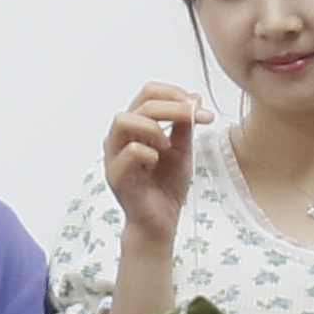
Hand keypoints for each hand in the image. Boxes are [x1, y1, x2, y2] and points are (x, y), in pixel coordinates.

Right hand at [101, 82, 211, 239]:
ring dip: (153, 126)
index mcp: (136, 126)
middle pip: (141, 103)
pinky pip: (129, 152)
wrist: (161, 221)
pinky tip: (158, 161)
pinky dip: (148, 152)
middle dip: (173, 106)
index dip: (173, 92)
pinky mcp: (115, 175)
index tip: (198, 105)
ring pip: (124, 120)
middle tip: (196, 115)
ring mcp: (114, 155)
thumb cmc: (166, 186)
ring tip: (168, 144)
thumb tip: (195, 97)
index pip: (148, 93)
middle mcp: (121, 136)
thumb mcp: (182, 149)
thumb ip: (185, 125)